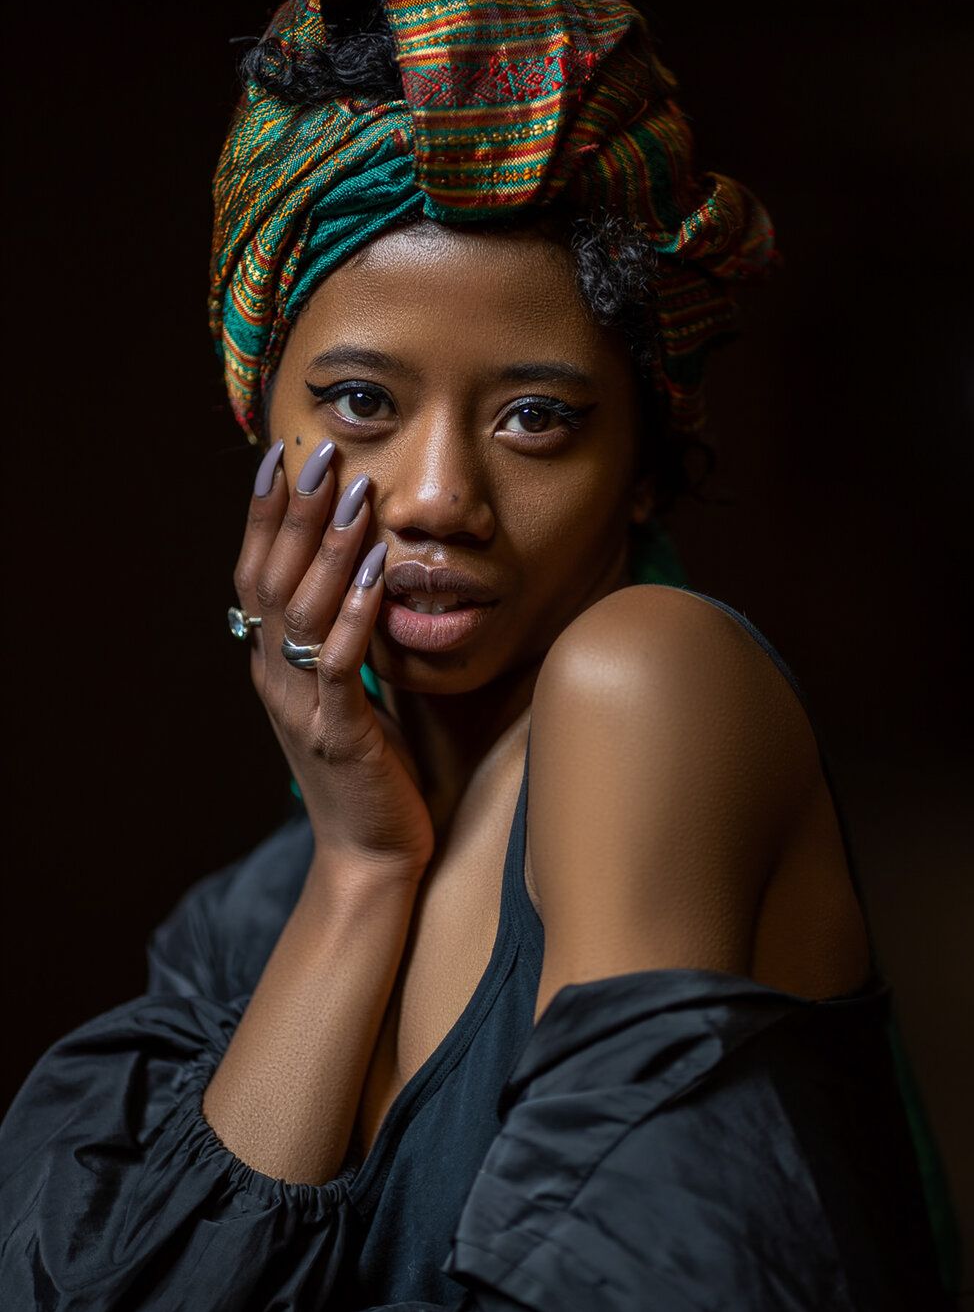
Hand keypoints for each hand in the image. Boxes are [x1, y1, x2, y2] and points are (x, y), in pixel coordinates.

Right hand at [233, 437, 433, 877]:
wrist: (370, 857)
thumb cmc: (366, 771)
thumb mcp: (342, 694)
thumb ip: (336, 640)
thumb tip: (353, 579)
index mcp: (271, 666)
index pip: (256, 574)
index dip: (264, 516)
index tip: (281, 458)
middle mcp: (274, 678)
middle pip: (272, 579)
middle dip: (293, 512)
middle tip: (317, 454)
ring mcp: (302, 706)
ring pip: (304, 612)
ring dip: (329, 548)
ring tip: (353, 493)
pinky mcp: (339, 734)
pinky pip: (342, 662)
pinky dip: (358, 612)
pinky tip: (379, 570)